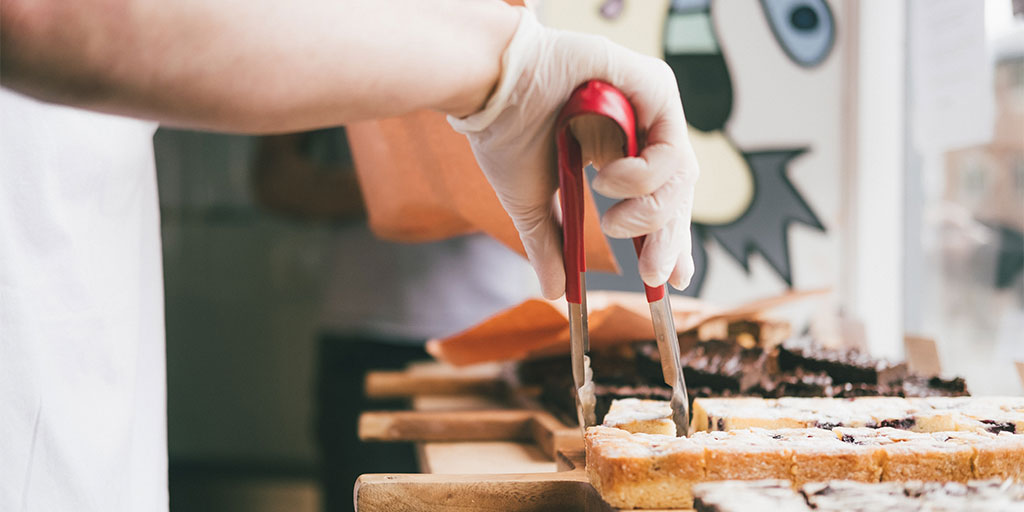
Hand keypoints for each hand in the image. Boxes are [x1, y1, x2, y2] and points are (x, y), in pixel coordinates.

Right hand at [449, 8, 698, 299]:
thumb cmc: (506, 134)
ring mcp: (648, 106)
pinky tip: (607, 179)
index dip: (670, 241)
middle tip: (653, 275)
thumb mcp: (533, 204)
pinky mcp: (654, 84)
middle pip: (678, 191)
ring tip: (613, 223)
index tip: (668, 280)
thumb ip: (551, 245)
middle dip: (670, 240)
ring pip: (681, 174)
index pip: (660, 201)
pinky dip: (645, 176)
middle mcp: (639, 127)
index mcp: (616, 152)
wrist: (490, 92)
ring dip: (650, 213)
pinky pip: (672, 146)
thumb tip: (554, 293)